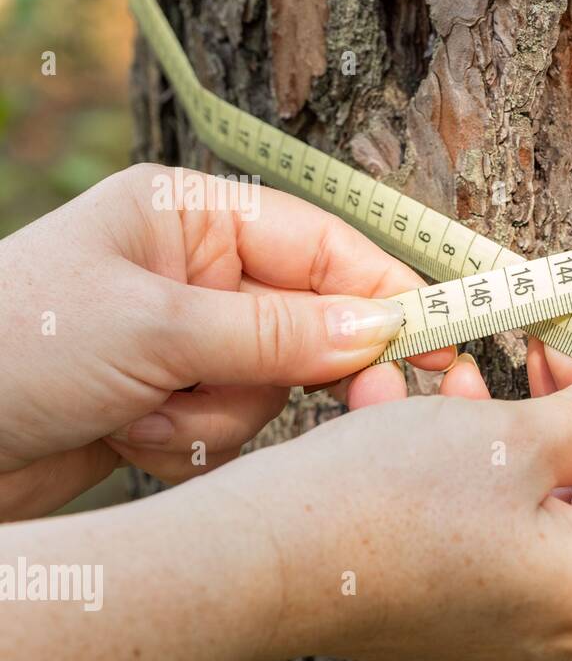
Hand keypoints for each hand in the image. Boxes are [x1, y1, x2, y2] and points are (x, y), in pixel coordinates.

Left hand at [0, 164, 451, 516]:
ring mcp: (185, 340)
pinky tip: (130, 436)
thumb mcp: (151, 327)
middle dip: (295, 369)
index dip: (385, 293)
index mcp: (191, 217)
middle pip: (310, 323)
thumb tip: (383, 329)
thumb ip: (276, 332)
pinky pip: (234, 426)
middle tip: (333, 407)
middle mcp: (196, 273)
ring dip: (222, 415)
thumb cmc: (10, 345)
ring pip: (274, 386)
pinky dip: (192, 443)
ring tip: (148, 415)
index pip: (322, 248)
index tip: (439, 343)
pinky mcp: (171, 400)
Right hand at [208, 352, 571, 660]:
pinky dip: (482, 462)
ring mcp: (515, 623)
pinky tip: (437, 403)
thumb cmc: (381, 503)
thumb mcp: (513, 435)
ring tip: (480, 368)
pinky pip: (501, 523)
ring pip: (552, 502)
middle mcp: (569, 623)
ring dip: (526, 424)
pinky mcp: (465, 607)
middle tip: (561, 343)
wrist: (254, 562)